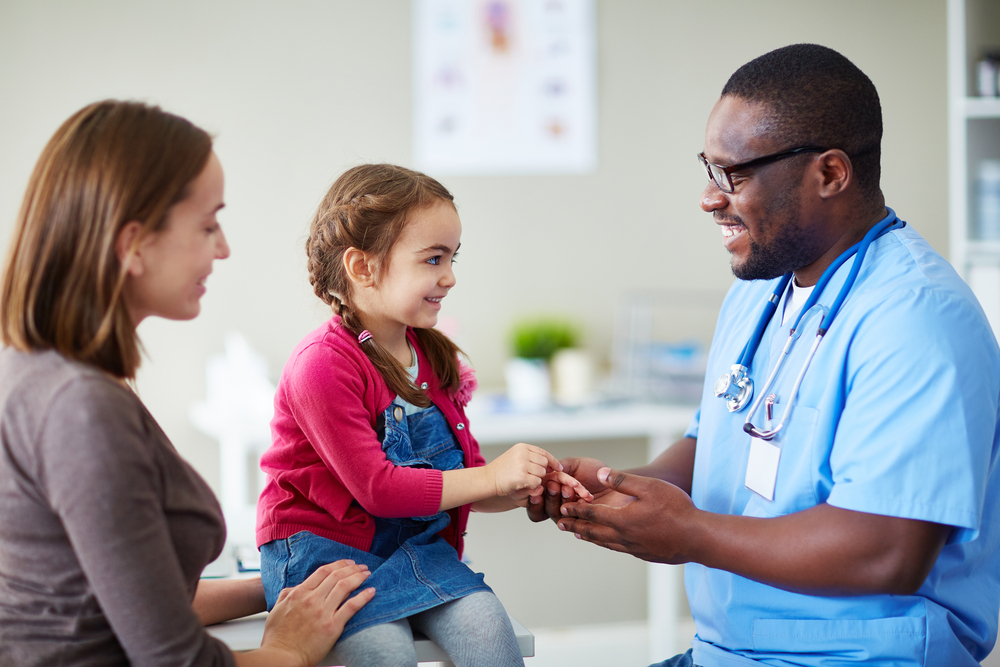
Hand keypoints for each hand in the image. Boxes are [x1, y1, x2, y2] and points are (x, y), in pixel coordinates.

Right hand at [258, 560, 373, 665]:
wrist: (282, 658)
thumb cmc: (278, 637)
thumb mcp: (277, 609)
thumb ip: (288, 594)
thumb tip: (298, 586)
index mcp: (299, 593)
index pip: (323, 571)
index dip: (338, 564)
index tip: (348, 563)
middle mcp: (312, 600)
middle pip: (336, 576)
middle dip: (352, 568)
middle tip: (362, 567)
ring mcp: (323, 612)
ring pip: (345, 587)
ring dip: (359, 577)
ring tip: (367, 574)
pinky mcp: (332, 626)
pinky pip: (352, 607)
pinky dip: (363, 596)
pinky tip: (371, 591)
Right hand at [486, 442, 562, 496]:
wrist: (487, 479)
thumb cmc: (501, 471)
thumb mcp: (515, 457)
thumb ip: (530, 457)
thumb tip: (550, 464)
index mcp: (522, 447)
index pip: (543, 452)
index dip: (552, 461)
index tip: (558, 468)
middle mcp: (523, 453)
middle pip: (544, 463)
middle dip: (543, 471)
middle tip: (535, 477)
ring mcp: (522, 464)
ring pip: (542, 473)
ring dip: (537, 479)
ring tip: (525, 480)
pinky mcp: (522, 476)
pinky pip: (537, 482)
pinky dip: (533, 485)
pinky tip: (523, 484)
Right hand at [527, 457, 618, 522]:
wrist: (619, 482)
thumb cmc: (598, 473)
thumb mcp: (575, 464)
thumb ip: (560, 466)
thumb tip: (546, 471)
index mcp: (554, 493)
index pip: (537, 500)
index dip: (534, 497)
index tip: (538, 487)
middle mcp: (560, 507)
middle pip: (544, 510)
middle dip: (548, 496)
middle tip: (554, 485)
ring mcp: (572, 517)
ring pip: (556, 517)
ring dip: (560, 502)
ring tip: (569, 489)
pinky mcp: (585, 525)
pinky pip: (575, 523)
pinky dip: (576, 511)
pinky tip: (580, 501)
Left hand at [556, 467, 697, 564]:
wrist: (697, 538)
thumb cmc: (676, 509)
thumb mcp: (650, 487)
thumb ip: (624, 481)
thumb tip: (600, 474)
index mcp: (622, 519)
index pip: (592, 515)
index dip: (576, 511)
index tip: (563, 509)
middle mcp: (623, 537)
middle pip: (594, 532)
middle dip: (576, 527)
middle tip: (562, 525)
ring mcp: (634, 548)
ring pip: (605, 543)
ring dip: (590, 537)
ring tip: (580, 535)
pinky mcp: (644, 554)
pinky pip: (619, 549)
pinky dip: (607, 544)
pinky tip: (610, 542)